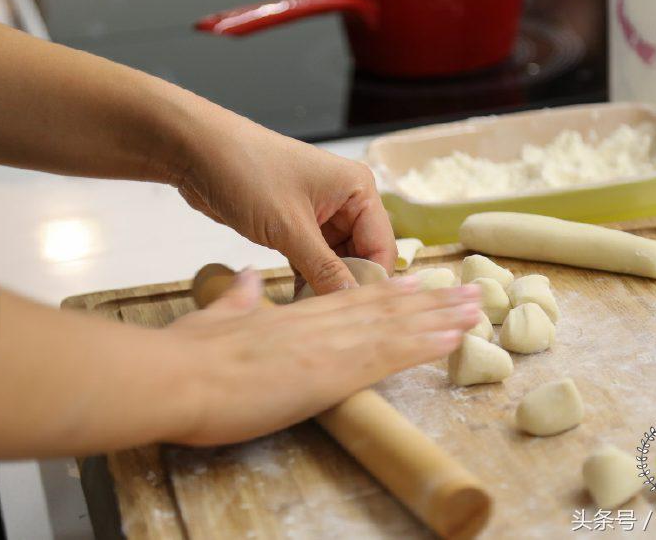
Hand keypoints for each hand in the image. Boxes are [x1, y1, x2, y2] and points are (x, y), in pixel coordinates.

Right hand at [159, 270, 478, 444]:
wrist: (180, 375)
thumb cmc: (190, 355)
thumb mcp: (216, 316)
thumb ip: (238, 299)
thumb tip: (247, 280)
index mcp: (294, 314)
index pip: (351, 295)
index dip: (388, 290)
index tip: (416, 284)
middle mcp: (320, 323)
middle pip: (385, 306)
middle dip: (430, 301)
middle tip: (469, 293)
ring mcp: (330, 344)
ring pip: (398, 324)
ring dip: (441, 317)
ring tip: (476, 309)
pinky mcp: (336, 371)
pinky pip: (392, 352)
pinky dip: (426, 342)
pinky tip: (453, 338)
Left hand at [173, 99, 395, 294]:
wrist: (197, 151)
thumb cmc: (246, 173)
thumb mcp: (289, 227)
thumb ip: (324, 268)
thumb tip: (350, 301)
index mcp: (358, 189)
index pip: (382, 247)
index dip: (370, 282)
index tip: (355, 316)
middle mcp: (345, 200)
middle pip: (361, 256)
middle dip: (345, 285)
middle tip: (329, 319)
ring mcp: (320, 213)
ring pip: (335, 261)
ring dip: (324, 284)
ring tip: (312, 313)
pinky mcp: (295, 224)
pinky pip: (312, 259)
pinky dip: (307, 278)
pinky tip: (298, 301)